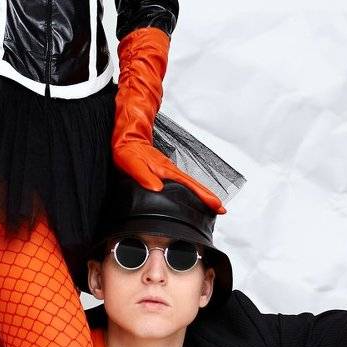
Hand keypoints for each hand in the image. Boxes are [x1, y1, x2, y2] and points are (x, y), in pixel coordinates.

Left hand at [111, 138, 226, 213]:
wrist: (125, 137)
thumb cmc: (126, 150)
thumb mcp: (131, 164)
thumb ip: (144, 176)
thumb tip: (158, 189)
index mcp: (165, 170)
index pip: (189, 184)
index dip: (203, 195)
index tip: (216, 205)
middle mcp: (170, 169)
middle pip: (194, 184)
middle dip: (208, 196)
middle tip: (221, 209)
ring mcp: (168, 169)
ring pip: (190, 183)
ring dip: (202, 193)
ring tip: (213, 205)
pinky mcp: (164, 170)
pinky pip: (183, 181)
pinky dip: (192, 189)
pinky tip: (192, 195)